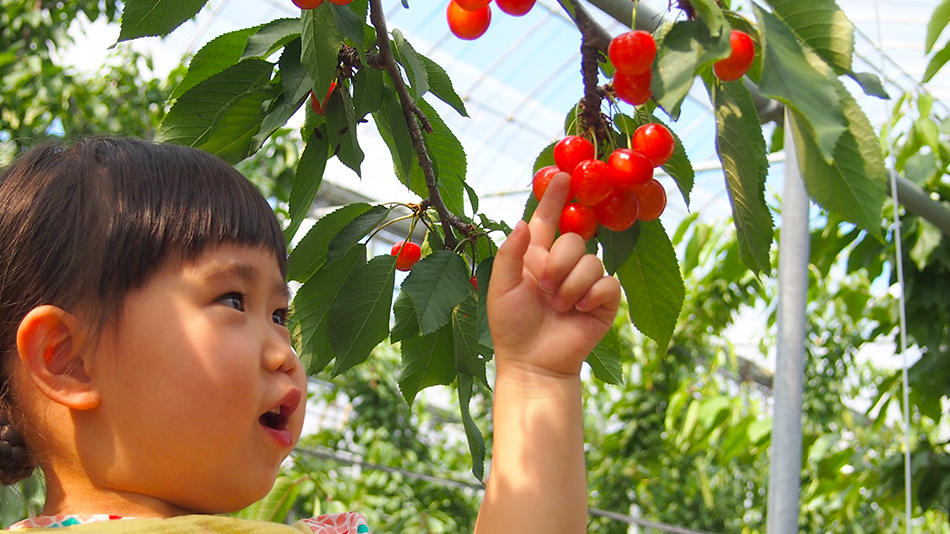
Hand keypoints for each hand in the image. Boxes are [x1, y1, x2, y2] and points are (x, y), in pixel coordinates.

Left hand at [487, 172, 620, 376]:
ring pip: (591, 260)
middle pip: (573, 238)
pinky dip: (591, 295)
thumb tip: (525, 221)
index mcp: (536, 257)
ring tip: (559, 306)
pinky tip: (579, 311)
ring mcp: (585, 282)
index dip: (555, 197)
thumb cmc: (511, 327)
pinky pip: (608, 282)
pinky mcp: (603, 301)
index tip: (563, 173)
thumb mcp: (501, 287)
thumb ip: (511, 253)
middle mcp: (562, 265)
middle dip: (559, 262)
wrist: (533, 363)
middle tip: (545, 288)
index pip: (548, 219)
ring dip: (571, 285)